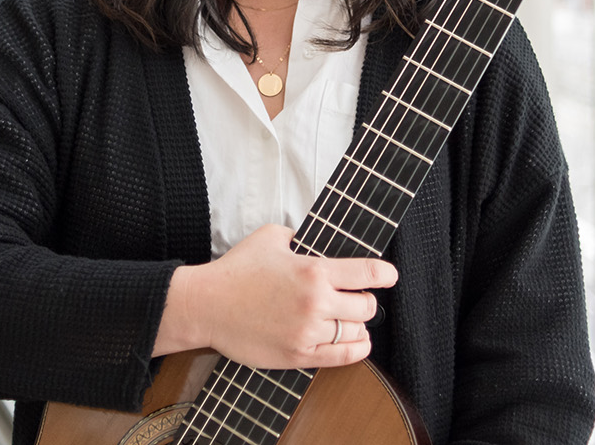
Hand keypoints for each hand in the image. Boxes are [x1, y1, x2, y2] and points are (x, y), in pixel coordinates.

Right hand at [154, 224, 396, 368]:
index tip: (389, 276)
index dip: (386, 274)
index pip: (368, 273)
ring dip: (356, 325)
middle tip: (354, 297)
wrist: (206, 305)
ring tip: (347, 319)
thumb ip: (301, 237)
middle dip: (365, 301)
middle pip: (367, 307)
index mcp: (313, 271)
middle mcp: (316, 303)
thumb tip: (319, 242)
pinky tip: (354, 342)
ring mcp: (308, 332)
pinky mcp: (298, 355)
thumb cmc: (236, 270)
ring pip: (357, 333)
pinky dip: (356, 349)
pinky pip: (342, 357)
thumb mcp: (270, 237)